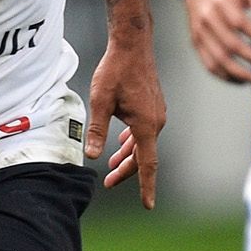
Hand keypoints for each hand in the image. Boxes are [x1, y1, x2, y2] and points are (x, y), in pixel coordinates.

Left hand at [84, 41, 164, 208]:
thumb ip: (97, 130)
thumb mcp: (100, 101)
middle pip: (144, 156)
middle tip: (109, 183)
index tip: (148, 205)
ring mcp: (157, 113)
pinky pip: (145, 131)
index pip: (147, 164)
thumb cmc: (115, 71)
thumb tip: (93, 155)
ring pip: (144, 143)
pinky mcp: (154, 106)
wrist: (132, 45)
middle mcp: (156, 121)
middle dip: (127, 171)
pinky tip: (123, 143)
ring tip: (113, 166)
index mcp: (145, 125)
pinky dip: (134, 141)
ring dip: (129, 156)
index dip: (146, 186)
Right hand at [181, 0, 250, 85]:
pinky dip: (226, 76)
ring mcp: (199, 32)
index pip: (240, 23)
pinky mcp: (196, 43)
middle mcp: (207, 17)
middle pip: (231, 44)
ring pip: (219, 58)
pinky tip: (242, 80)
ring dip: (240, 73)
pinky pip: (209, 64)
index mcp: (221, 0)